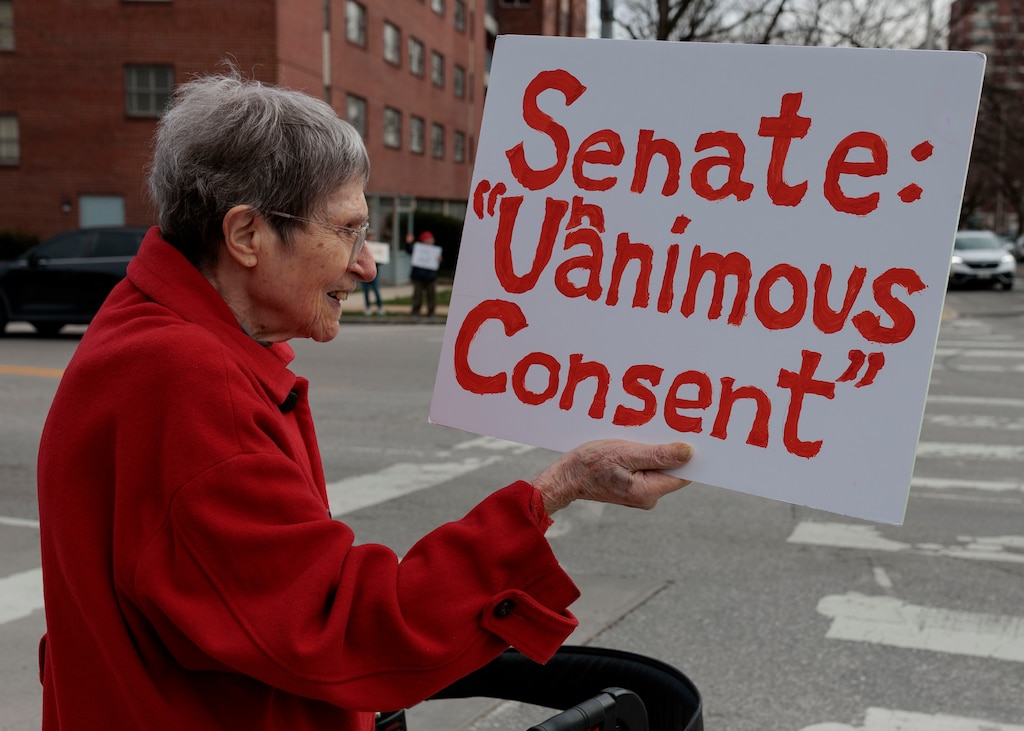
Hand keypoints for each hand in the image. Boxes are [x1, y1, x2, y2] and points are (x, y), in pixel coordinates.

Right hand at [531, 440, 693, 514]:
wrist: (565, 478)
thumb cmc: (590, 464)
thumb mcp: (624, 453)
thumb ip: (657, 454)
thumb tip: (689, 452)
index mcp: (649, 491)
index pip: (684, 474)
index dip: (689, 455)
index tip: (688, 435)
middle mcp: (648, 497)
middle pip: (672, 470)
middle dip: (668, 449)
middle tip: (662, 428)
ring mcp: (640, 494)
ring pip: (658, 468)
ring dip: (653, 451)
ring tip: (641, 435)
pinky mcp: (632, 488)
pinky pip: (646, 469)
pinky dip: (643, 455)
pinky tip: (633, 444)